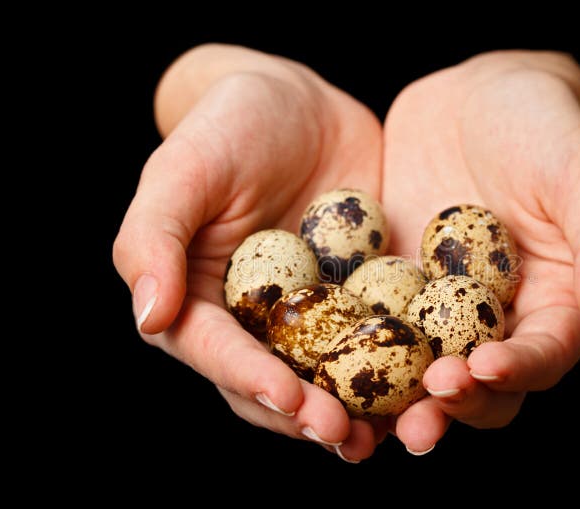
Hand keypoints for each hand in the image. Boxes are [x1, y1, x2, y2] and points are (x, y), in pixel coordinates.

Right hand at [113, 44, 385, 461]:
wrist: (299, 105)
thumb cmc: (229, 126)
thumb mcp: (186, 168)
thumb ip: (153, 237)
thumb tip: (148, 316)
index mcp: (197, 301)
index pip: (217, 353)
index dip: (250, 380)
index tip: (289, 399)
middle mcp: (250, 323)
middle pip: (273, 384)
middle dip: (308, 416)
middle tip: (347, 438)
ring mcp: (308, 318)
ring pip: (327, 379)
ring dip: (357, 414)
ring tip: (393, 435)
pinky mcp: (357, 303)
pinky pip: (376, 342)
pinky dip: (397, 369)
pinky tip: (430, 386)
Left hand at [382, 51, 579, 452]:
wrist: (476, 95)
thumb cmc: (542, 126)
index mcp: (555, 304)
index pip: (544, 354)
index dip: (518, 370)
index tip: (483, 368)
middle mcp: (495, 319)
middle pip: (479, 383)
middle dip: (452, 404)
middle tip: (421, 412)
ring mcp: (437, 309)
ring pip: (420, 372)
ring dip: (396, 402)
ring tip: (365, 419)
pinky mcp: (390, 290)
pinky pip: (371, 328)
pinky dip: (350, 351)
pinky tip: (318, 363)